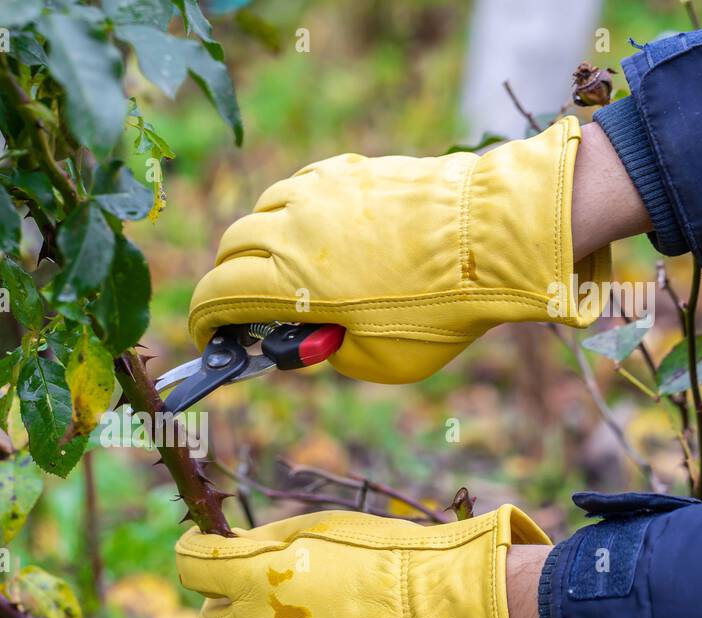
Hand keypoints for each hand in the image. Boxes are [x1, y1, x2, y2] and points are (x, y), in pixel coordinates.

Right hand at [188, 117, 613, 383]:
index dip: (204, 320)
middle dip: (228, 279)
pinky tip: (319, 229)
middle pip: (231, 248)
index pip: (217, 295)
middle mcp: (293, 230)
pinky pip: (301, 187)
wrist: (497, 237)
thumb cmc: (441, 310)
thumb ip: (330, 351)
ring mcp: (320, 193)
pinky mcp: (350, 171)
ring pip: (262, 211)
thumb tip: (314, 335)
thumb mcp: (378, 361)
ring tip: (282, 264)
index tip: (210, 335)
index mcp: (292, 283)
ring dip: (259, 241)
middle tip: (245, 303)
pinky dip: (295, 211)